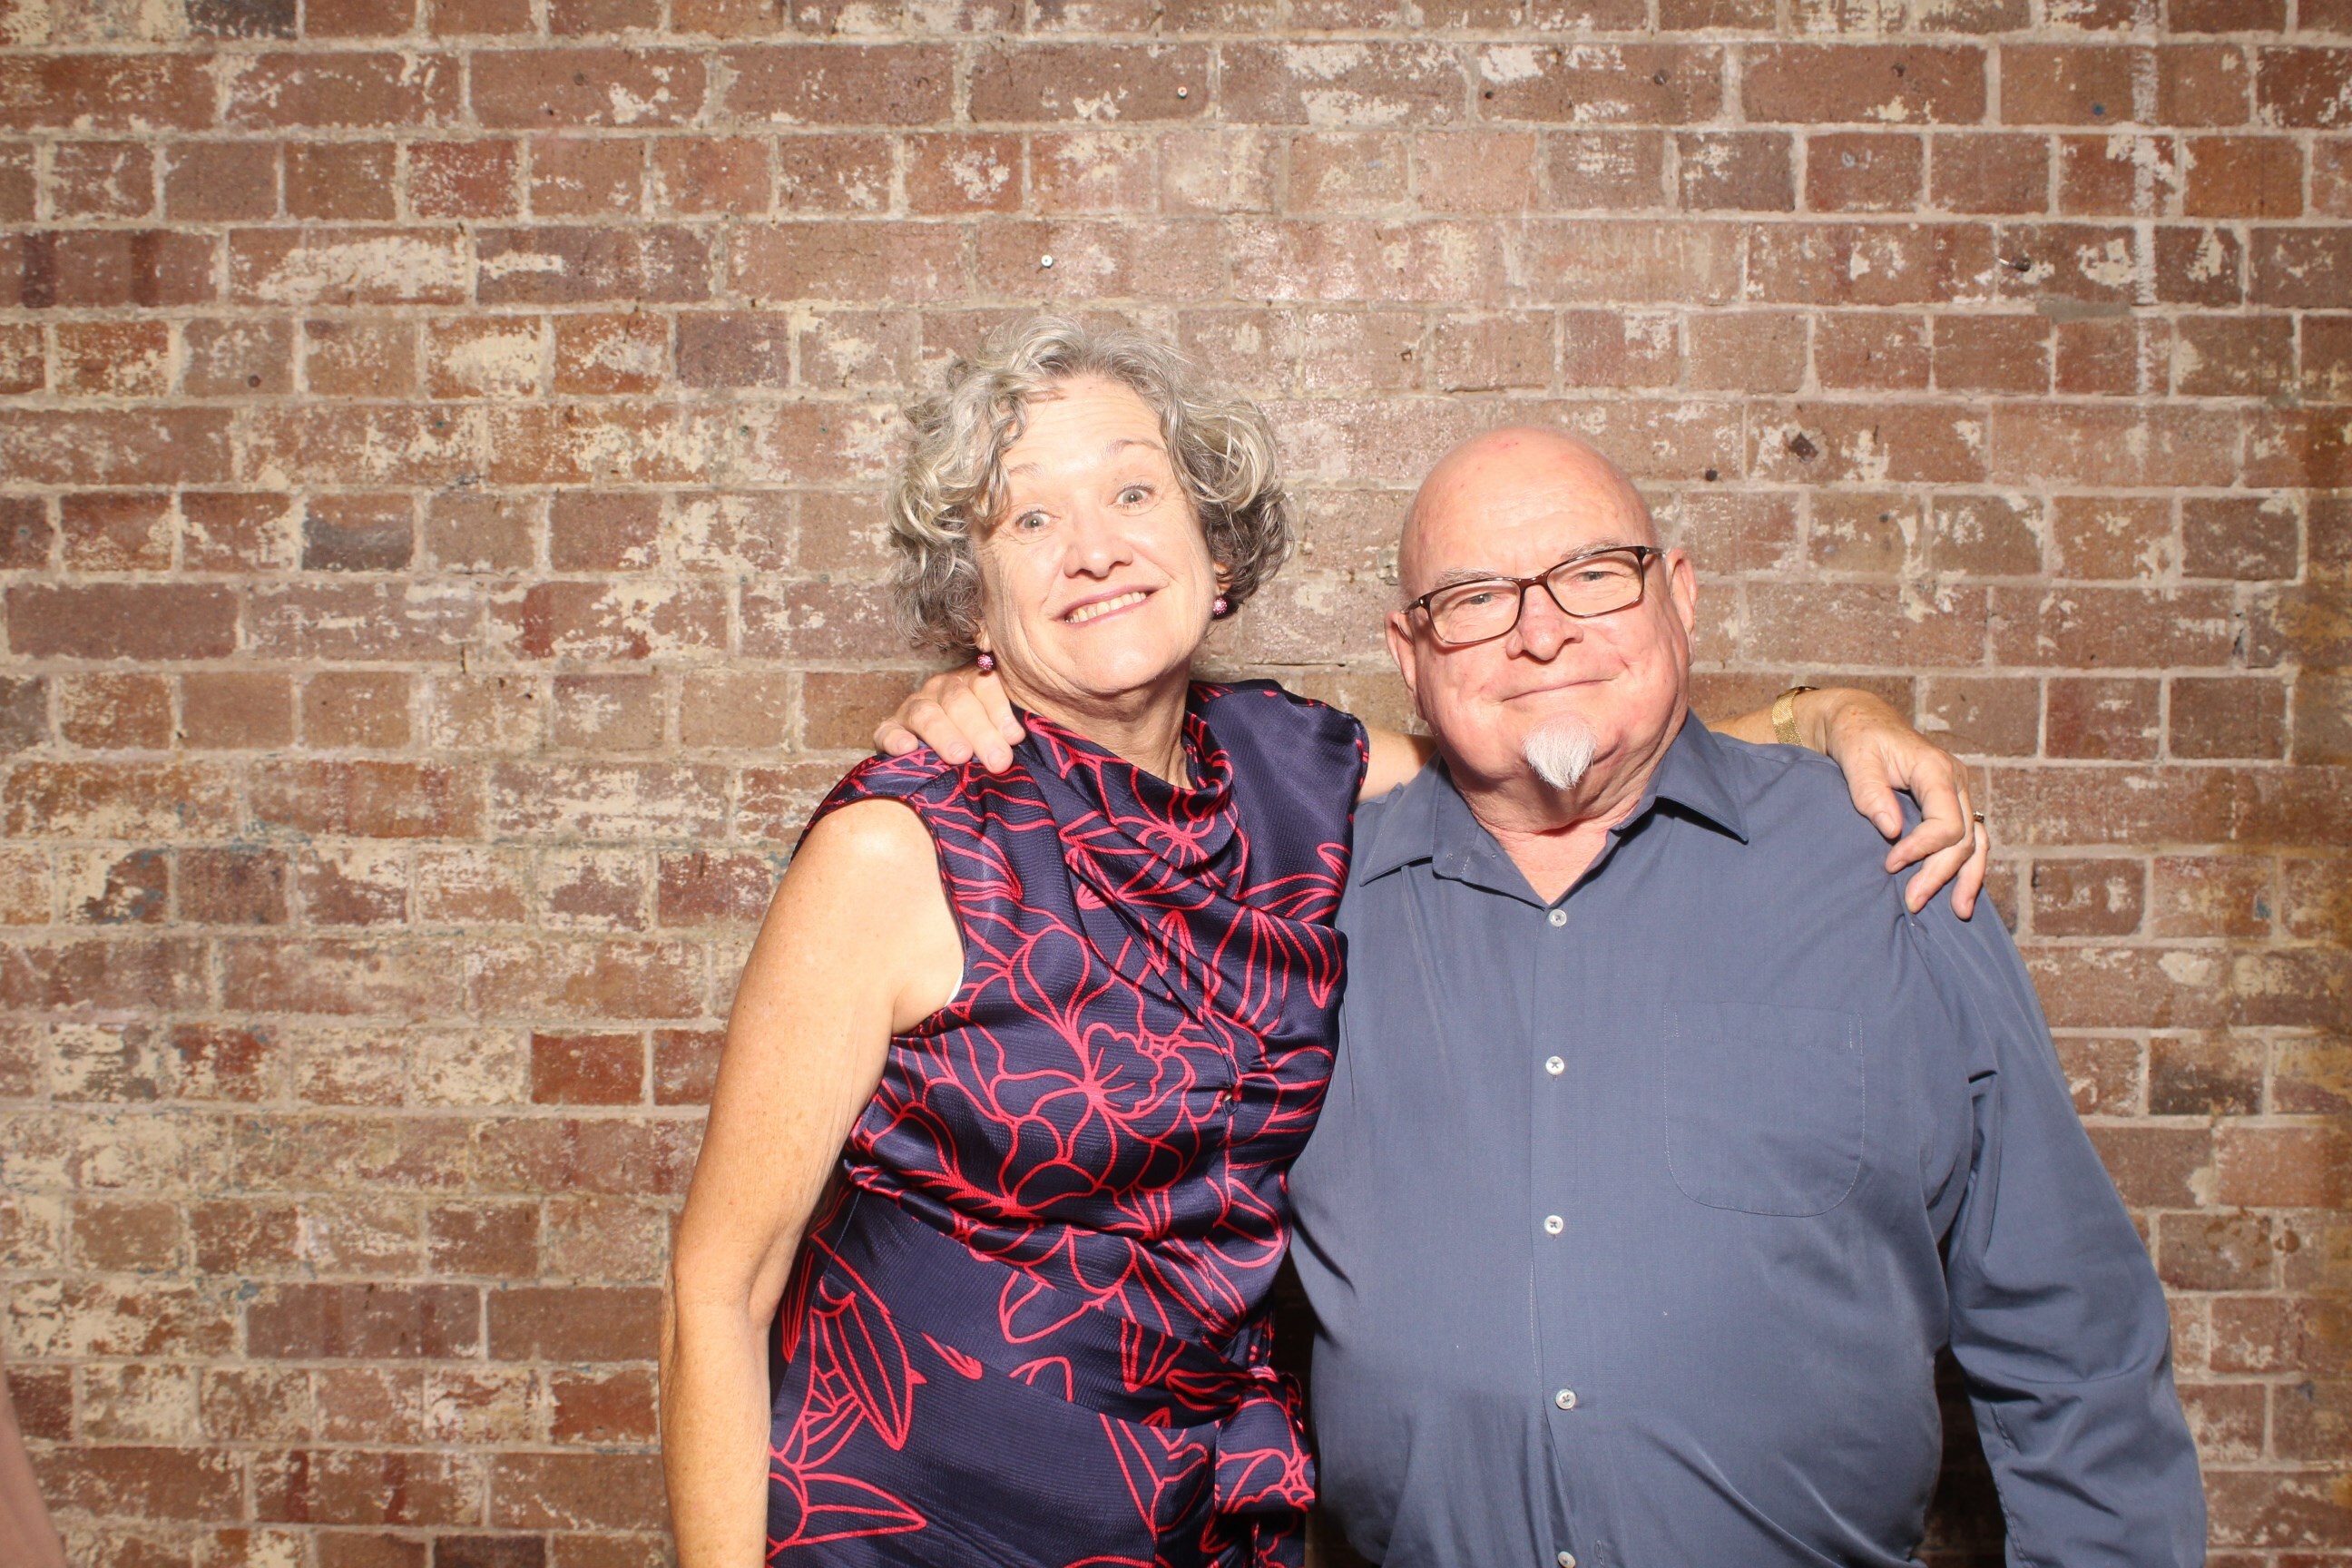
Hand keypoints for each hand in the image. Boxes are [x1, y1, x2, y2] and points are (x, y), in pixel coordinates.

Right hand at [873, 662, 1027, 771]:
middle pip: (958, 701)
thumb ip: (1012, 729)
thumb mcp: (1001, 730)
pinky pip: (887, 731)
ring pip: (926, 714)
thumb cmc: (982, 744)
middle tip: (997, 760)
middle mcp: (940, 690)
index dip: (1000, 710)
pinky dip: (895, 739)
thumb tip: (1022, 738)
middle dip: (980, 732)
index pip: (985, 685)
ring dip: (944, 735)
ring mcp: (913, 708)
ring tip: (960, 757)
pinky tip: (908, 749)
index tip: (1015, 737)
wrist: (945, 756)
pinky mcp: (889, 730)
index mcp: (971, 682)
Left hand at [1804, 690, 1989, 918]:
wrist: (1860, 720)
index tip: (1890, 865)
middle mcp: (1956, 782)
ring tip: (1959, 911)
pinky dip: (1966, 866)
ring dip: (1966, 878)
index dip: (1922, 849)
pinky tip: (1959, 892)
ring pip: (1975, 842)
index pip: (1947, 822)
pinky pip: (1968, 839)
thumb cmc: (1857, 736)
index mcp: (1936, 770)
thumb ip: (1870, 792)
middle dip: (1939, 874)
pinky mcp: (1949, 804)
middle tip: (1912, 901)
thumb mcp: (1856, 756)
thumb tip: (1891, 830)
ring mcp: (1957, 794)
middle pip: (1963, 839)